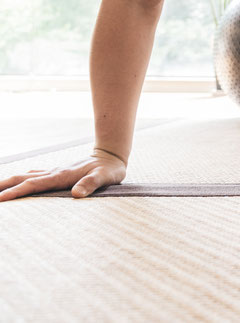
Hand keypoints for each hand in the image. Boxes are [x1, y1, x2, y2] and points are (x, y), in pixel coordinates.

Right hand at [0, 149, 126, 200]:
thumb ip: (91, 184)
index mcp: (61, 176)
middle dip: (3, 186)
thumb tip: (76, 194)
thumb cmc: (110, 169)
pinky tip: (16, 183)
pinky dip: (21, 180)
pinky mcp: (57, 173)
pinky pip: (34, 176)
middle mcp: (54, 173)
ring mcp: (54, 172)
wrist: (112, 156)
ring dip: (8, 182)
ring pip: (26, 176)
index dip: (15, 192)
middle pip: (22, 178)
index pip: (33, 185)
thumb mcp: (105, 177)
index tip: (0, 200)